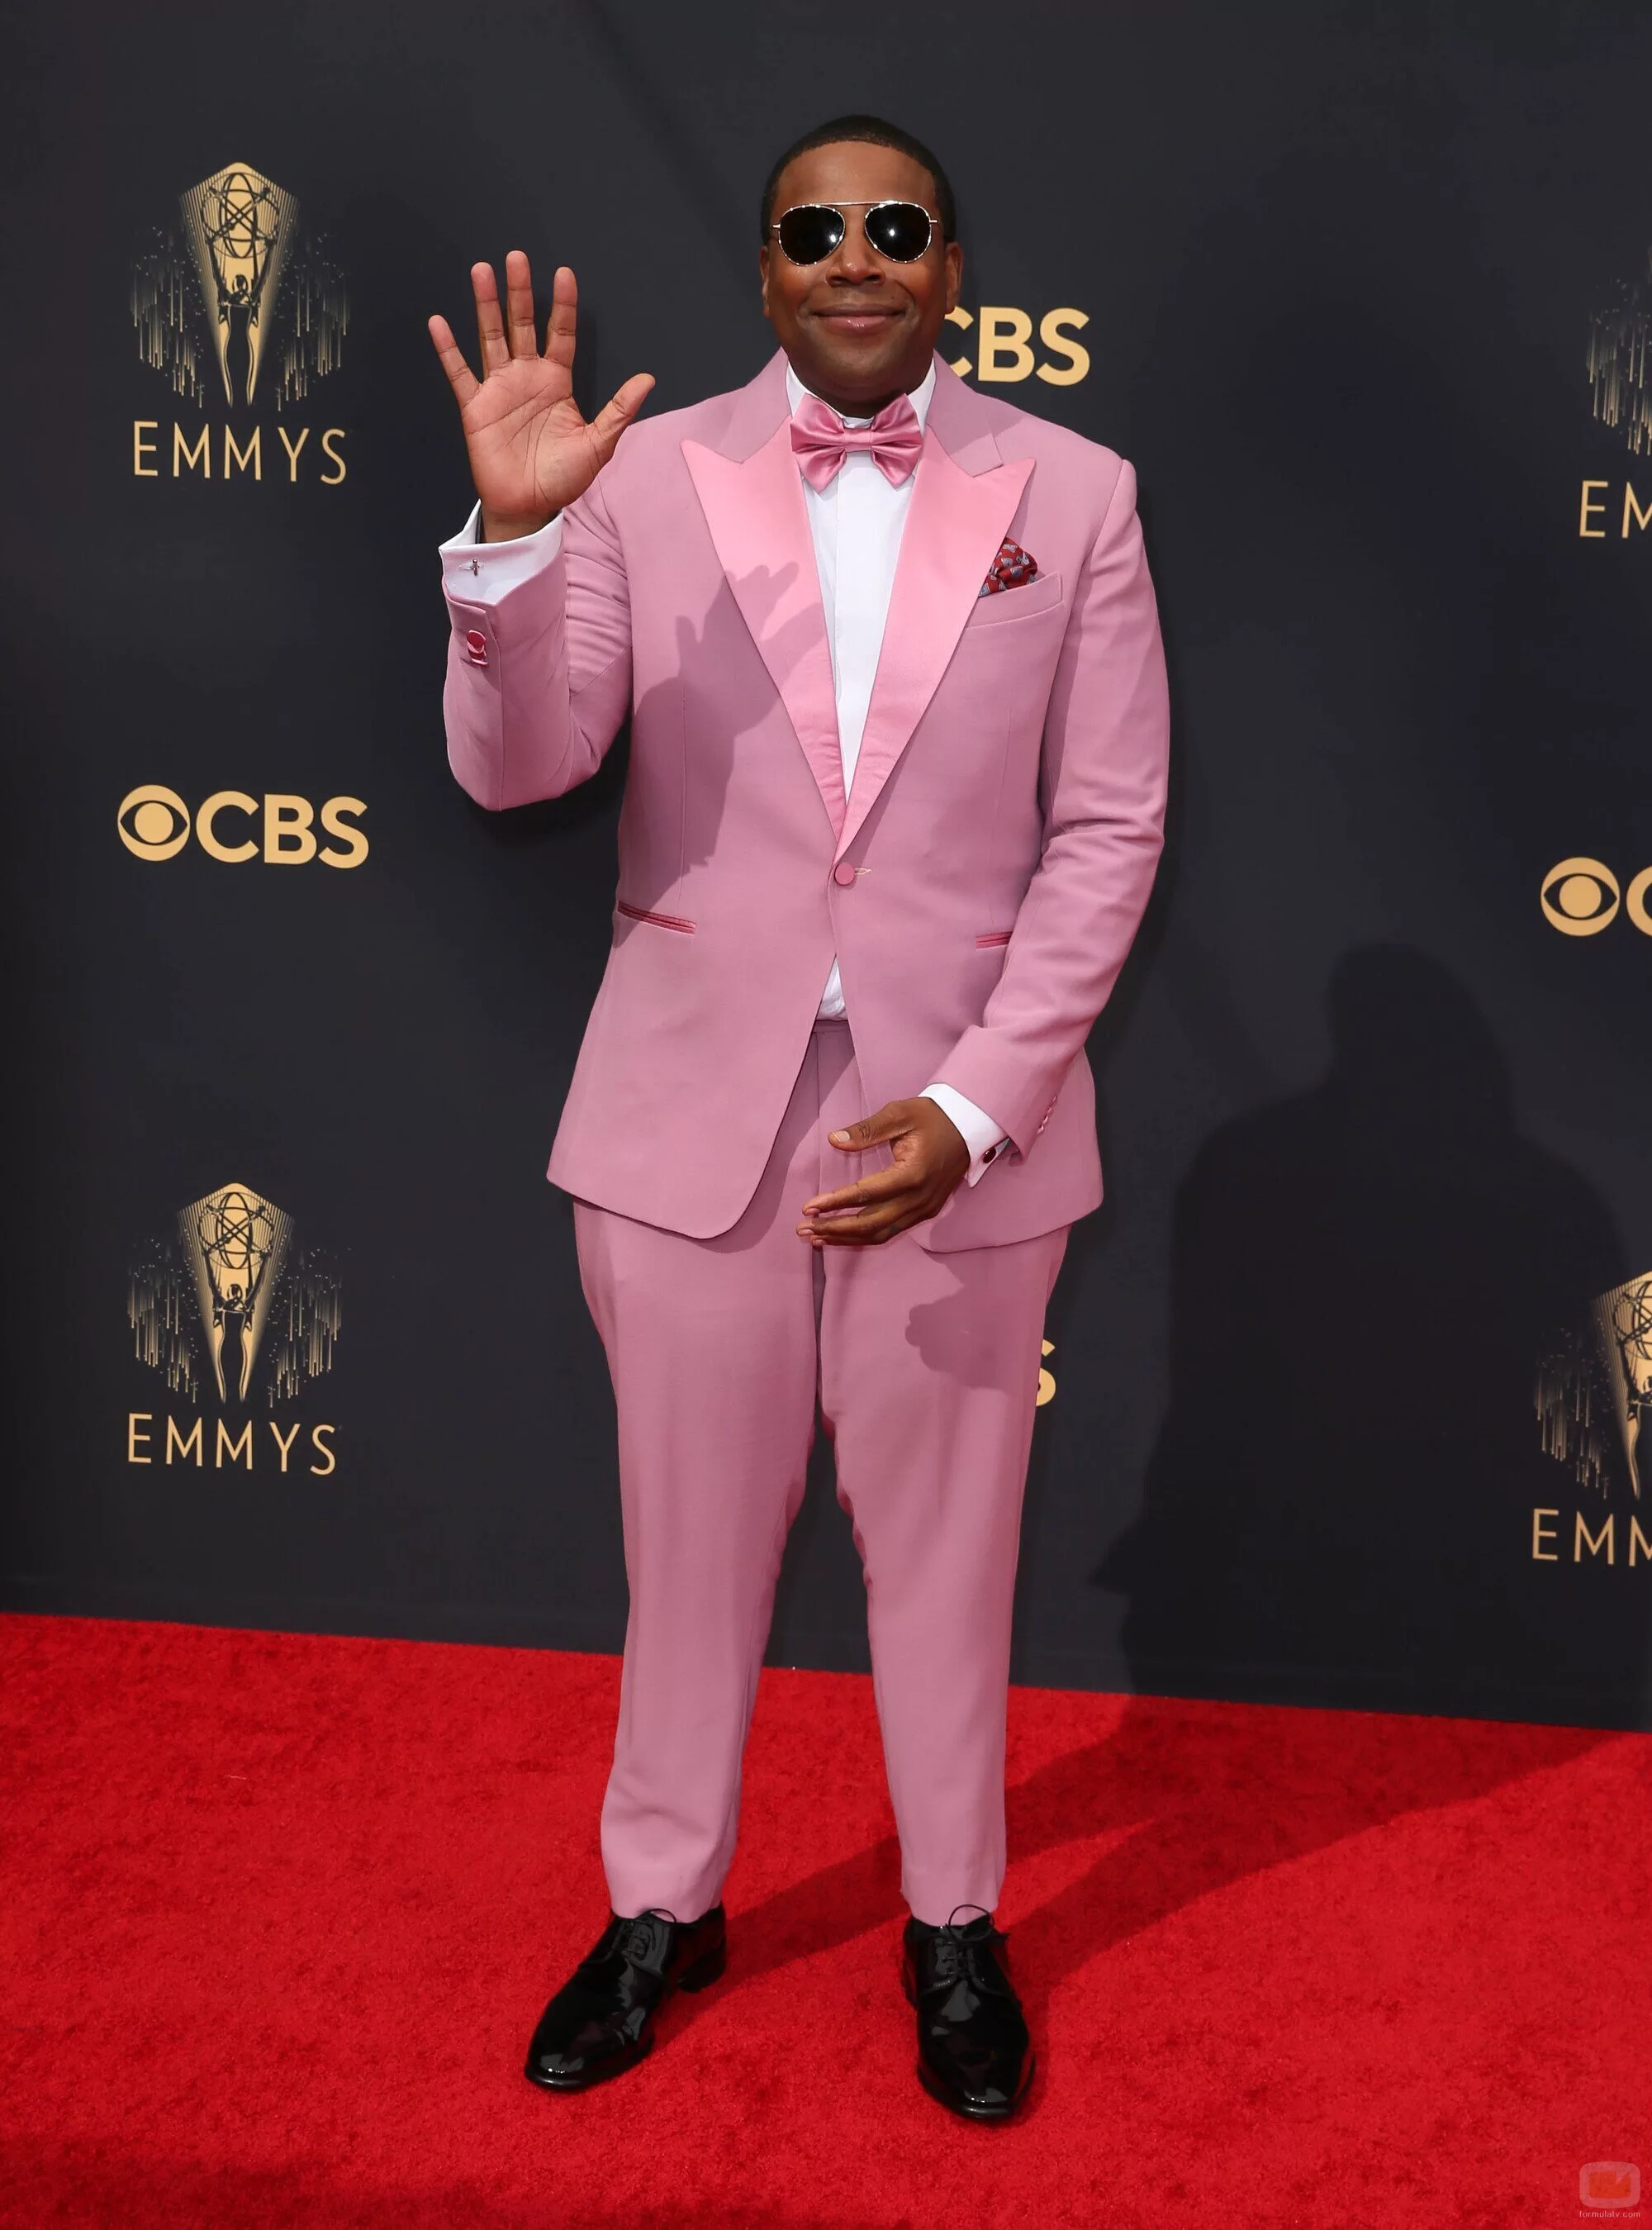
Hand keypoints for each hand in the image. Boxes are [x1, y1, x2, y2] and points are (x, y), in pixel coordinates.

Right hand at [427, 252, 653, 540]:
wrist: (529, 507)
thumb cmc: (563, 478)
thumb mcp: (599, 445)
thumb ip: (619, 410)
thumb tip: (648, 379)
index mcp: (556, 381)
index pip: (560, 334)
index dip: (562, 305)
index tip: (564, 273)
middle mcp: (527, 377)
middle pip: (523, 324)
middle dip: (519, 291)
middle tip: (517, 256)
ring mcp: (499, 388)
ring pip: (491, 337)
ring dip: (485, 305)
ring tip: (482, 271)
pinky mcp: (475, 407)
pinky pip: (460, 373)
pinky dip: (448, 350)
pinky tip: (439, 322)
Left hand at [798, 1099, 969, 1246]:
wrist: (969, 1126)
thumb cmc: (932, 1117)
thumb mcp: (899, 1113)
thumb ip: (866, 1129)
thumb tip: (834, 1140)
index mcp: (912, 1174)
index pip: (866, 1195)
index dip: (834, 1203)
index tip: (808, 1207)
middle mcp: (919, 1199)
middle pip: (870, 1224)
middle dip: (834, 1229)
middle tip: (803, 1229)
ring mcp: (925, 1209)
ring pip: (880, 1234)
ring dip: (847, 1239)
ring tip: (816, 1238)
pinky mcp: (926, 1212)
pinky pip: (892, 1231)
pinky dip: (865, 1236)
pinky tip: (843, 1235)